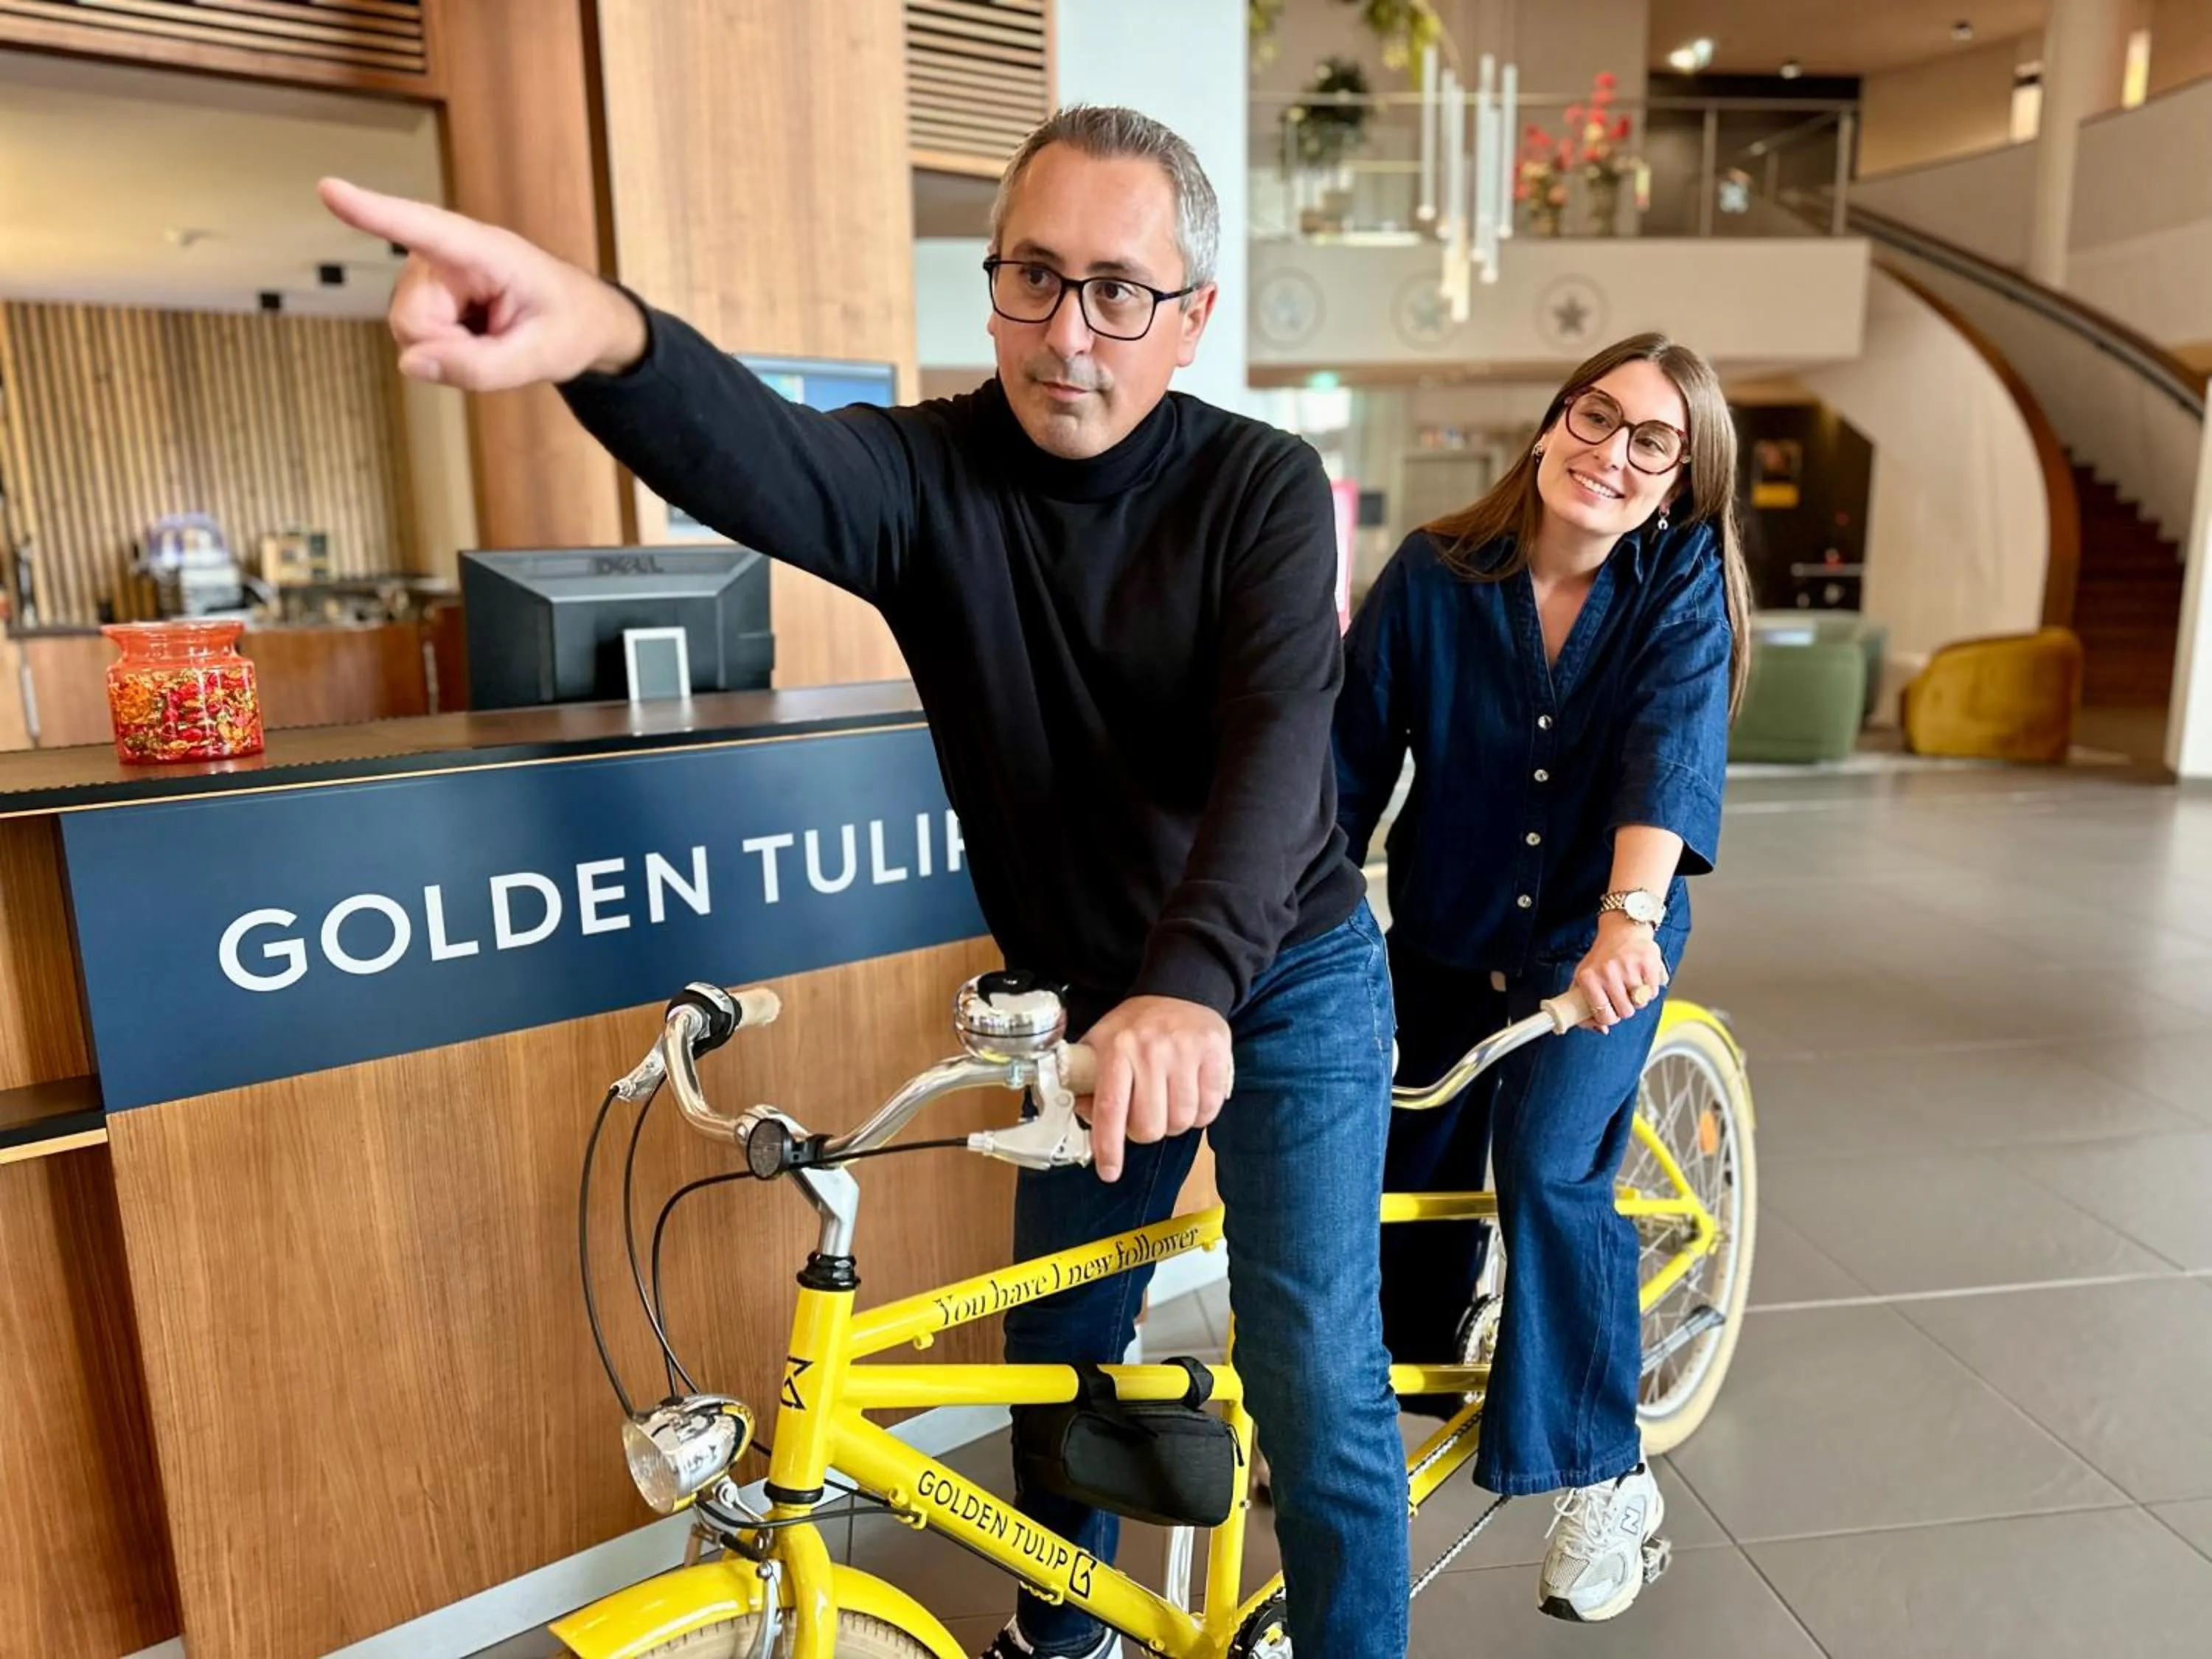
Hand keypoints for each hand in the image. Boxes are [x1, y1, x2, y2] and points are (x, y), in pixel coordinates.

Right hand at [316, 177, 647, 388]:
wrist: (581, 319)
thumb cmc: (568, 325)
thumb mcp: (541, 357)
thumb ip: (482, 367)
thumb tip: (410, 364)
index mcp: (485, 250)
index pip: (422, 228)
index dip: (374, 211)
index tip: (329, 189)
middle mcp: (446, 254)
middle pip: (411, 320)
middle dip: (449, 348)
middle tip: (498, 341)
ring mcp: (428, 275)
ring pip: (409, 333)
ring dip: (450, 349)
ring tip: (491, 335)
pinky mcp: (422, 293)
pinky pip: (416, 339)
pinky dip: (446, 350)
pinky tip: (476, 334)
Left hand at [1077, 996, 1232, 1182]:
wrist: (1180, 989)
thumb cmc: (1137, 1024)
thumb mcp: (1101, 1041)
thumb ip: (1088, 1078)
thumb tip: (1085, 1116)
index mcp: (1116, 1049)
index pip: (1110, 1109)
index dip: (1108, 1147)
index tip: (1108, 1172)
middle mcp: (1151, 1051)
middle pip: (1149, 1126)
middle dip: (1145, 1133)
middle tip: (1144, 1118)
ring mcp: (1185, 1053)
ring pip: (1181, 1122)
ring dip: (1174, 1123)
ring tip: (1168, 1103)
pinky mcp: (1215, 1055)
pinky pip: (1208, 1110)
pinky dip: (1200, 1114)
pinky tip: (1191, 1096)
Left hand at [1572, 913, 1668, 1032]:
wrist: (1622, 929)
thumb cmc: (1602, 957)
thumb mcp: (1583, 977)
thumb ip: (1583, 1006)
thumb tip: (1601, 1030)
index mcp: (1587, 977)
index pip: (1603, 1017)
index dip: (1609, 1017)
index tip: (1610, 1010)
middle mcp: (1606, 972)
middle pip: (1625, 1013)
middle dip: (1625, 1007)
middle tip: (1622, 993)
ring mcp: (1628, 967)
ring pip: (1640, 1004)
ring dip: (1638, 998)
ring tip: (1631, 983)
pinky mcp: (1647, 963)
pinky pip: (1653, 992)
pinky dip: (1649, 989)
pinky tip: (1642, 976)